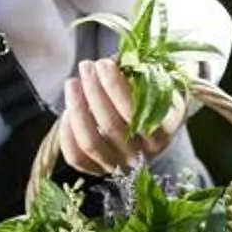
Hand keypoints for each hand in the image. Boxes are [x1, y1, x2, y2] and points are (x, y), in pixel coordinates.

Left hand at [57, 55, 185, 176]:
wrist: (150, 126)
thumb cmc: (151, 97)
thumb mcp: (157, 83)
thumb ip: (142, 73)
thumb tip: (114, 61)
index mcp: (164, 132)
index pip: (136, 112)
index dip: (115, 86)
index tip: (104, 62)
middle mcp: (144, 154)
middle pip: (111, 126)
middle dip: (94, 91)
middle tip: (86, 65)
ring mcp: (120, 166)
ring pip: (91, 142)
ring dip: (77, 109)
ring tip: (72, 82)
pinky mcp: (99, 171)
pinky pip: (77, 157)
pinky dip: (67, 134)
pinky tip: (67, 111)